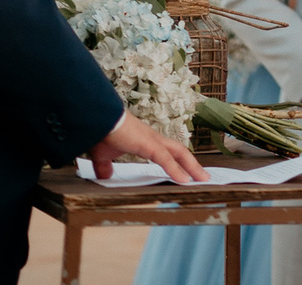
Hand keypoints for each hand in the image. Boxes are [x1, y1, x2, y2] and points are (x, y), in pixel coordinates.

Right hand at [90, 112, 208, 183]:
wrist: (97, 120)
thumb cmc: (102, 134)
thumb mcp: (104, 156)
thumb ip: (106, 166)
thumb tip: (106, 176)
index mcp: (147, 142)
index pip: (169, 152)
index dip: (180, 162)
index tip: (189, 173)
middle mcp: (154, 139)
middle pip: (180, 152)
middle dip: (193, 165)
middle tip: (203, 178)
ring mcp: (153, 140)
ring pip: (179, 153)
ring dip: (192, 167)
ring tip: (202, 180)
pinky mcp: (148, 144)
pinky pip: (166, 159)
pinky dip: (176, 169)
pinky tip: (184, 180)